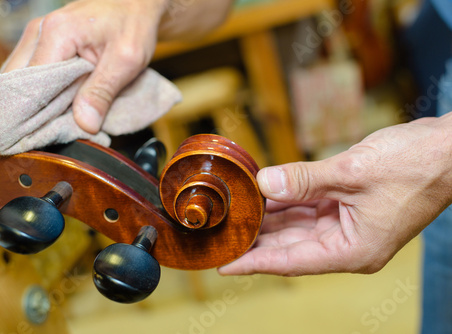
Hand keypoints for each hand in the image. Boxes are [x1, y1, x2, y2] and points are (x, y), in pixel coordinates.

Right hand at [1, 0, 167, 133]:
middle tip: (45, 137)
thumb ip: (103, 91)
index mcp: (57, 33)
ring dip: (33, 104)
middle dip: (30, 112)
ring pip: (20, 80)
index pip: (31, 84)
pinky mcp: (42, 44)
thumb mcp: (127, 60)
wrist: (134, 6)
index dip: (35, 115)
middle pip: (18, 83)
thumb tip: (85, 124)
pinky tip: (52, 109)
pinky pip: (30, 74)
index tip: (41, 139)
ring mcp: (37, 37)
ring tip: (49, 126)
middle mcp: (38, 32)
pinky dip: (39, 94)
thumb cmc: (133, 25)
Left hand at [219, 114, 451, 275]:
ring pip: (297, 226)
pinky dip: (287, 200)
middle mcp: (348, 243)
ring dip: (269, 219)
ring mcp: (347, 224)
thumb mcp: (351, 172)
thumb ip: (304, 179)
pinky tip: (264, 194)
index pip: (292, 262)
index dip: (256, 263)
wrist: (446, 148)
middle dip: (257, 240)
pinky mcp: (346, 205)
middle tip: (224, 236)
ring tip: (237, 215)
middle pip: (291, 246)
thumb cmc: (415, 166)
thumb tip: (264, 183)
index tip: (226, 266)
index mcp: (353, 250)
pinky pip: (308, 206)